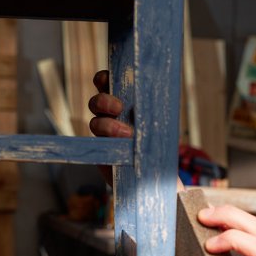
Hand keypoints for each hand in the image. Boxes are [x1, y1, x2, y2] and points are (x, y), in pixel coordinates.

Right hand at [88, 70, 184, 192]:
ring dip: (107, 125)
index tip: (106, 79)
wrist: (155, 177)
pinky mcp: (102, 154)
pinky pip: (95, 145)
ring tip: (126, 135)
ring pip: (95, 123)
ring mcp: (104, 136)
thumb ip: (154, 114)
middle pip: (96, 102)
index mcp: (124, 105)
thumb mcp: (160, 128)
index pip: (107, 85)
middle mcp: (111, 118)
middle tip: (118, 107)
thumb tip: (157, 101)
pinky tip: (115, 148)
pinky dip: (103, 143)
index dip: (103, 79)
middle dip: (104, 101)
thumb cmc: (159, 148)